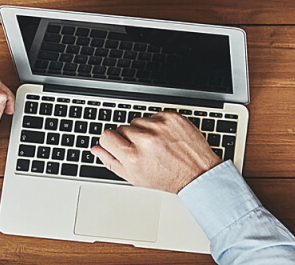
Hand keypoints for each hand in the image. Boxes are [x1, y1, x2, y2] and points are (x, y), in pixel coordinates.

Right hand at [90, 112, 222, 193]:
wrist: (198, 172)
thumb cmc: (168, 178)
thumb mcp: (135, 177)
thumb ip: (112, 162)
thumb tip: (96, 149)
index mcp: (133, 157)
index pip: (106, 136)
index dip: (111, 142)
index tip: (119, 145)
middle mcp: (146, 140)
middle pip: (121, 128)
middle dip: (129, 138)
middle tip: (143, 151)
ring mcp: (160, 126)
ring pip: (137, 121)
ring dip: (143, 130)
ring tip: (156, 145)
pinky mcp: (172, 118)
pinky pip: (154, 116)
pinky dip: (157, 125)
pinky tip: (165, 138)